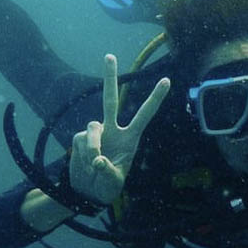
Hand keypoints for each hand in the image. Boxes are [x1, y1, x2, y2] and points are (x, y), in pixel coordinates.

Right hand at [69, 54, 170, 204]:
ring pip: (92, 129)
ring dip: (93, 148)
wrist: (87, 191)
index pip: (145, 114)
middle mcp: (112, 130)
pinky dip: (83, 155)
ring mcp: (96, 132)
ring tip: (94, 165)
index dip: (155, 98)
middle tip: (109, 56)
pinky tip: (86, 165)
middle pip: (111, 100)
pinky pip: (81, 140)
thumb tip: (98, 160)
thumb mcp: (113, 183)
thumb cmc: (107, 186)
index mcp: (130, 138)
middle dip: (109, 77)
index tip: (167, 80)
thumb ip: (108, 171)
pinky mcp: (80, 138)